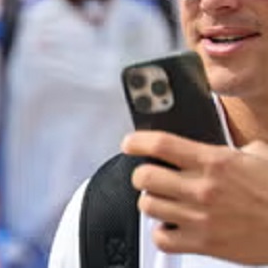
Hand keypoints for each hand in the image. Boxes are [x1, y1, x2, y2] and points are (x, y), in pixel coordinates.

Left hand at [123, 131, 267, 263]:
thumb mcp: (260, 156)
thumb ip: (234, 148)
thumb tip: (222, 145)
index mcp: (215, 162)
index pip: (160, 144)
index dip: (136, 141)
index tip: (130, 143)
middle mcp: (203, 188)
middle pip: (144, 177)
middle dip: (143, 175)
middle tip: (151, 176)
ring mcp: (201, 217)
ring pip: (148, 206)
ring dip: (151, 202)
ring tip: (163, 201)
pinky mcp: (204, 244)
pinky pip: (162, 238)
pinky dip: (162, 233)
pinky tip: (172, 226)